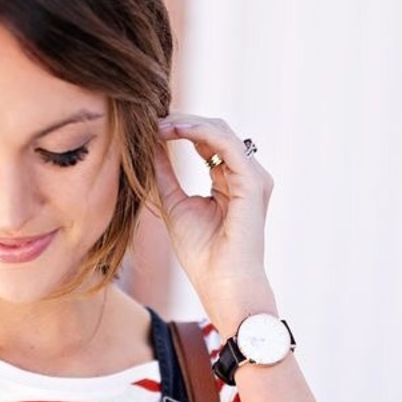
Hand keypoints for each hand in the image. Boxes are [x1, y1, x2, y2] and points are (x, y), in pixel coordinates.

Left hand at [155, 113, 276, 335]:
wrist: (223, 285)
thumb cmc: (202, 255)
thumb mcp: (174, 205)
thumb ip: (165, 174)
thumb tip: (149, 145)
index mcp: (229, 181)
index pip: (206, 142)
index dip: (179, 129)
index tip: (149, 126)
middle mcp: (245, 175)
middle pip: (214, 131)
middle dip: (182, 121)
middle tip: (151, 116)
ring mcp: (252, 176)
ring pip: (220, 131)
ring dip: (187, 123)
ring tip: (158, 123)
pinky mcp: (252, 181)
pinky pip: (226, 144)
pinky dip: (199, 132)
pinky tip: (175, 130)